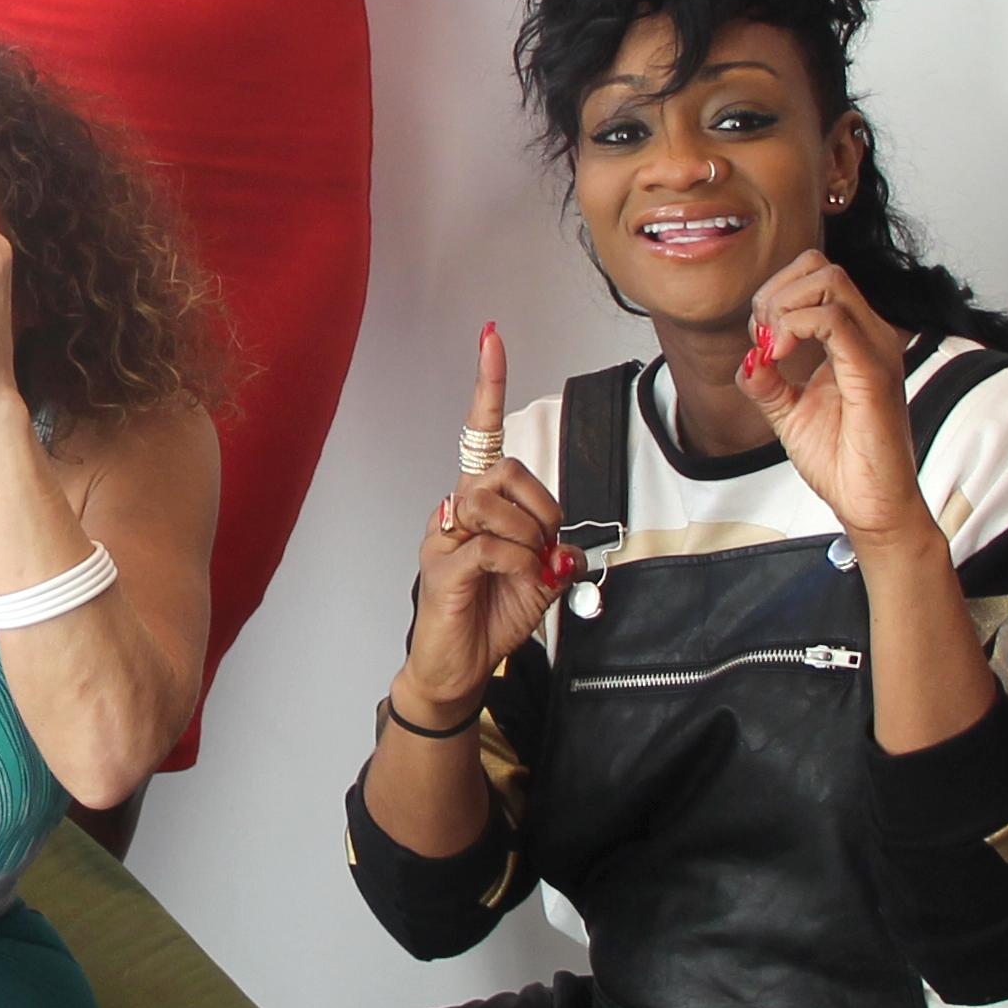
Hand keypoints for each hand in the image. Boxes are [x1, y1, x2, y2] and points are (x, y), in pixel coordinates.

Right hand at [396, 323, 569, 722]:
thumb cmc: (490, 618)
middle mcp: (455, 511)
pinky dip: (517, 562)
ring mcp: (444, 537)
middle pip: (503, 469)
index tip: (491, 337)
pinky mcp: (443, 567)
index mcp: (478, 505)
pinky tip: (517, 581)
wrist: (458, 670)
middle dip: (540, 504)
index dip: (487, 386)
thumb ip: (553, 552)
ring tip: (527, 570)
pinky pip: (490, 545)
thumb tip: (564, 545)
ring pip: (494, 503)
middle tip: (546, 546)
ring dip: (527, 537)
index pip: (481, 435)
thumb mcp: (538, 581)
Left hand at [737, 256, 926, 544]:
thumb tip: (748, 357)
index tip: (760, 340)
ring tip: (772, 349)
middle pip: (821, 267)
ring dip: (784, 307)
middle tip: (763, 339)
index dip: (775, 295)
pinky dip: (795, 327)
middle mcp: (869, 334)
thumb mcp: (788, 414)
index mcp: (854, 338)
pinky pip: (834, 320)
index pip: (815, 276)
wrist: (870, 504)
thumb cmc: (844, 461)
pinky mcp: (873, 371)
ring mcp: (875, 348)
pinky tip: (779, 357)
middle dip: (776, 293)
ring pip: (829, 280)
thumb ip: (766, 382)